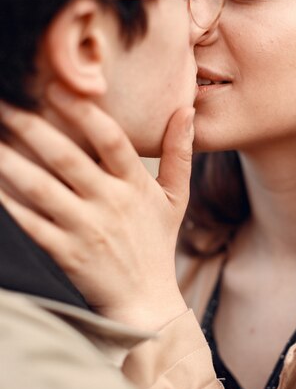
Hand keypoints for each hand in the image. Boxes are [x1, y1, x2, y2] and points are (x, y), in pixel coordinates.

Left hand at [0, 84, 194, 329]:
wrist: (146, 301)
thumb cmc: (156, 244)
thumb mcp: (175, 199)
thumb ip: (179, 154)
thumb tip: (186, 109)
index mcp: (135, 186)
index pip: (111, 140)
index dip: (83, 111)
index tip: (56, 87)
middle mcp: (111, 204)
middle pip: (68, 159)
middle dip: (32, 127)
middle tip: (6, 103)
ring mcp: (87, 230)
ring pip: (42, 189)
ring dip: (11, 162)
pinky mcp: (67, 254)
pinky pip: (31, 224)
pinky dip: (10, 204)